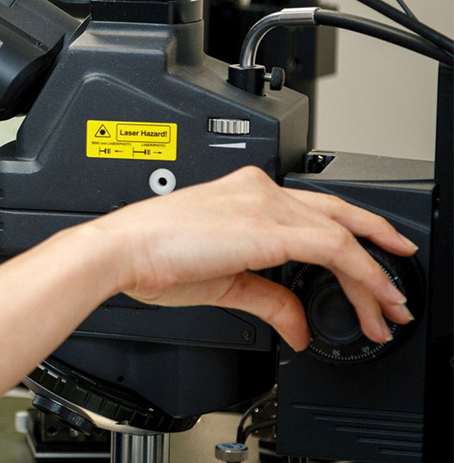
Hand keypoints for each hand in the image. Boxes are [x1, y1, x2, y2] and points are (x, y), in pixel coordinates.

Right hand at [90, 166, 417, 349]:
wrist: (121, 250)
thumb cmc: (151, 258)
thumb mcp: (223, 283)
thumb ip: (269, 299)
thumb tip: (296, 326)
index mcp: (244, 193)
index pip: (314, 213)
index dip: (351, 241)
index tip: (369, 273)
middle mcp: (260, 190)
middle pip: (340, 218)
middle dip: (379, 252)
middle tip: (396, 291)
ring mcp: (266, 203)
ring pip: (344, 235)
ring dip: (373, 277)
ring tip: (388, 310)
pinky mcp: (270, 226)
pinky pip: (335, 247)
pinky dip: (361, 275)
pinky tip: (371, 298)